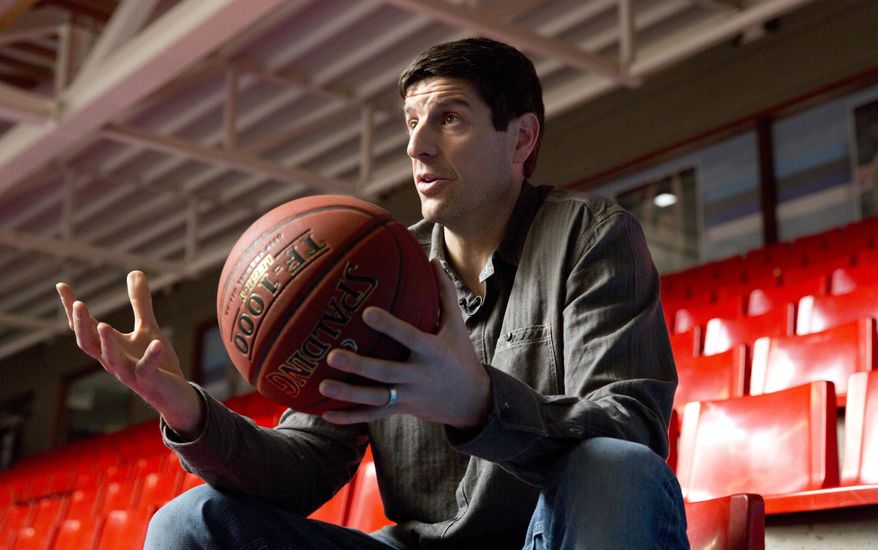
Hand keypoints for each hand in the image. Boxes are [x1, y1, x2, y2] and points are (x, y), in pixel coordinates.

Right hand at [56, 271, 202, 436]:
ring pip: (111, 361)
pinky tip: (158, 343)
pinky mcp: (149, 381)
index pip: (85, 327)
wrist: (175, 394)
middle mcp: (114, 361)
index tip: (61, 285)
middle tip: (78, 304)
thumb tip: (134, 272)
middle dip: (81, 326)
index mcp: (110, 347)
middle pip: (89, 344)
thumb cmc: (157, 362)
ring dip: (106, 344)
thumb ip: (139, 302)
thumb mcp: (147, 327)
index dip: (71, 309)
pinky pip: (147, 369)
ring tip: (103, 325)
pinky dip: (151, 356)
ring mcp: (130, 373)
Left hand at [318, 260, 491, 429]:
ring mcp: (408, 396)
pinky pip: (372, 416)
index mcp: (433, 352)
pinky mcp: (400, 409)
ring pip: (375, 398)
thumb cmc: (460, 355)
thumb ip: (444, 293)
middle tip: (331, 356)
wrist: (471, 400)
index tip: (367, 312)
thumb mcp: (456, 325)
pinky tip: (325, 414)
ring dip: (348, 394)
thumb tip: (432, 259)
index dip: (390, 326)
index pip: (410, 338)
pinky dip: (350, 417)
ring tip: (322, 385)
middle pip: (386, 373)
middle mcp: (419, 376)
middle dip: (359, 366)